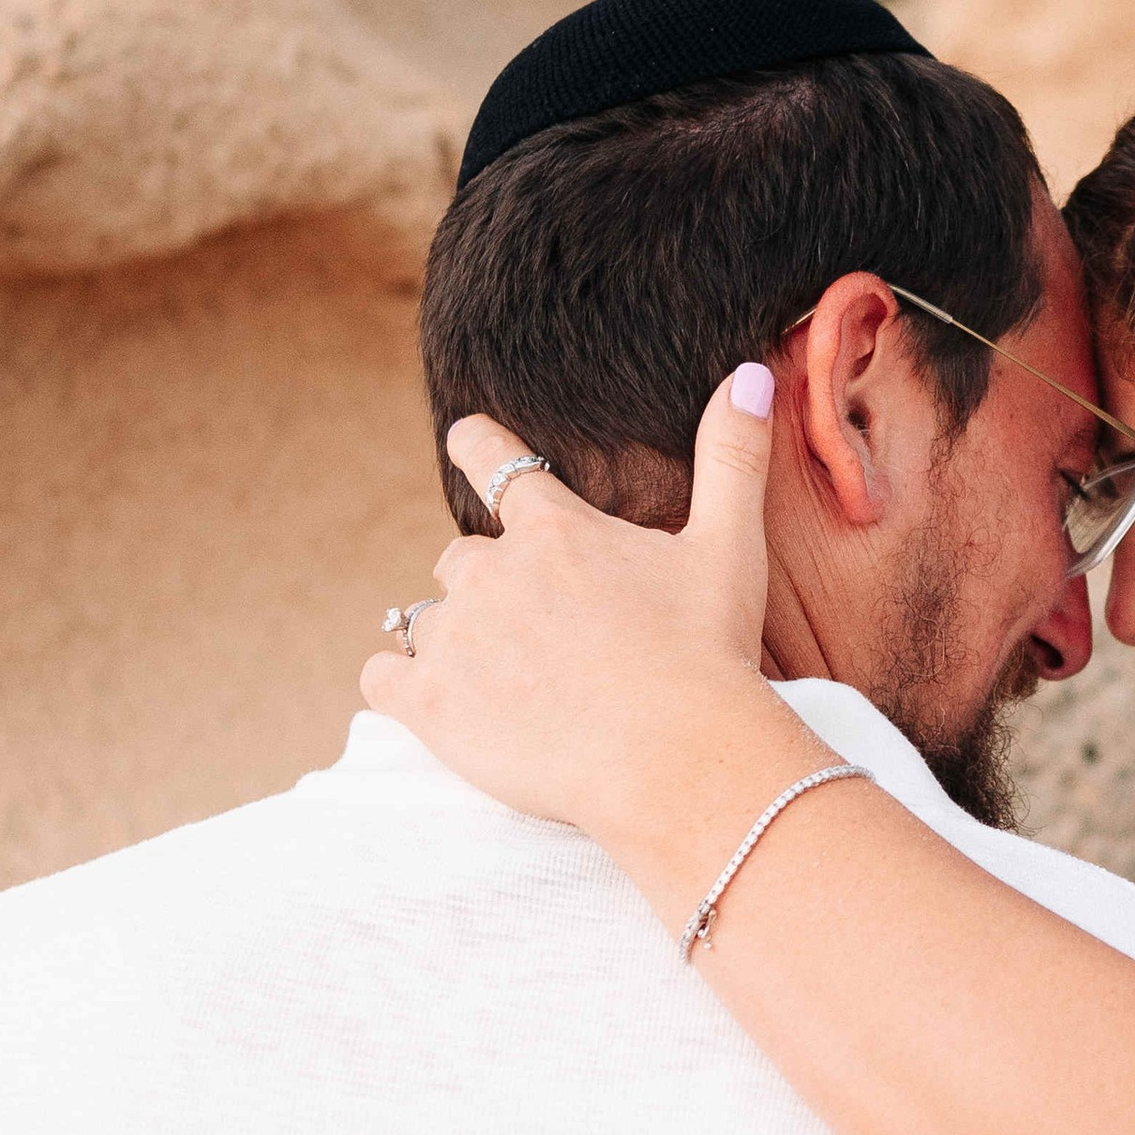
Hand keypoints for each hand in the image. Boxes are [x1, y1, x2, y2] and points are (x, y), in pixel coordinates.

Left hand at [363, 377, 779, 842]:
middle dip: (491, 586)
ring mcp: (455, 638)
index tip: (465, 436)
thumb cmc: (708, 653)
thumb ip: (732, 455)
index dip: (477, 444)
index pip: (492, 458)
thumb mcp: (730, 545)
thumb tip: (752, 374)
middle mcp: (492, 571)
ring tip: (505, 680)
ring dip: (457, 641)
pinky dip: (400, 684)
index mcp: (553, 529)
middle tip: (539, 630)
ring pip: (426, 621)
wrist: (677, 760)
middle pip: (461, 559)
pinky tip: (436, 701)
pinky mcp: (430, 704)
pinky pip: (382, 677)